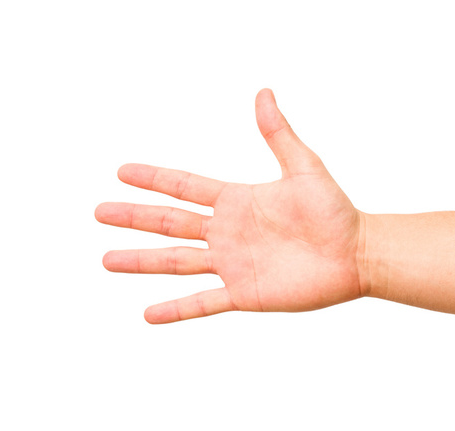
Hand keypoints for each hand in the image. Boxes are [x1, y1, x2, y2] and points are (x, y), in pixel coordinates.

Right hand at [96, 89, 367, 323]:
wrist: (355, 254)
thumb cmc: (335, 211)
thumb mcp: (304, 168)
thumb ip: (279, 134)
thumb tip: (263, 93)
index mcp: (237, 201)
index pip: (185, 187)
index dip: (154, 179)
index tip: (122, 172)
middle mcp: (228, 232)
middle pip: (171, 223)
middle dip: (135, 217)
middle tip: (99, 211)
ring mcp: (233, 264)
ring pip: (177, 262)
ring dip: (142, 261)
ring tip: (107, 259)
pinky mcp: (245, 293)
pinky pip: (203, 302)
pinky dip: (176, 309)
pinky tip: (149, 314)